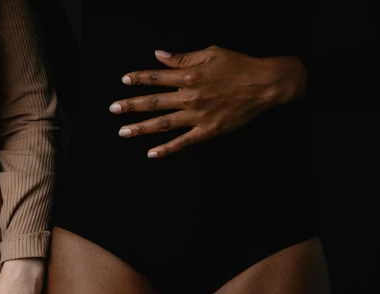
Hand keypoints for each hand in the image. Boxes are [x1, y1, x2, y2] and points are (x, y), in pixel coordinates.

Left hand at [110, 46, 307, 157]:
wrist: (266, 85)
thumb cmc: (240, 66)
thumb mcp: (211, 53)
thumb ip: (183, 57)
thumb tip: (159, 55)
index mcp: (189, 75)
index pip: (157, 77)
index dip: (139, 78)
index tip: (124, 81)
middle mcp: (190, 96)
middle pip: (154, 101)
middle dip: (130, 105)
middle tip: (113, 109)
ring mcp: (197, 115)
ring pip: (163, 123)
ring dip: (141, 127)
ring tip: (123, 131)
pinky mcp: (208, 131)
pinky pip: (183, 142)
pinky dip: (167, 149)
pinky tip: (151, 153)